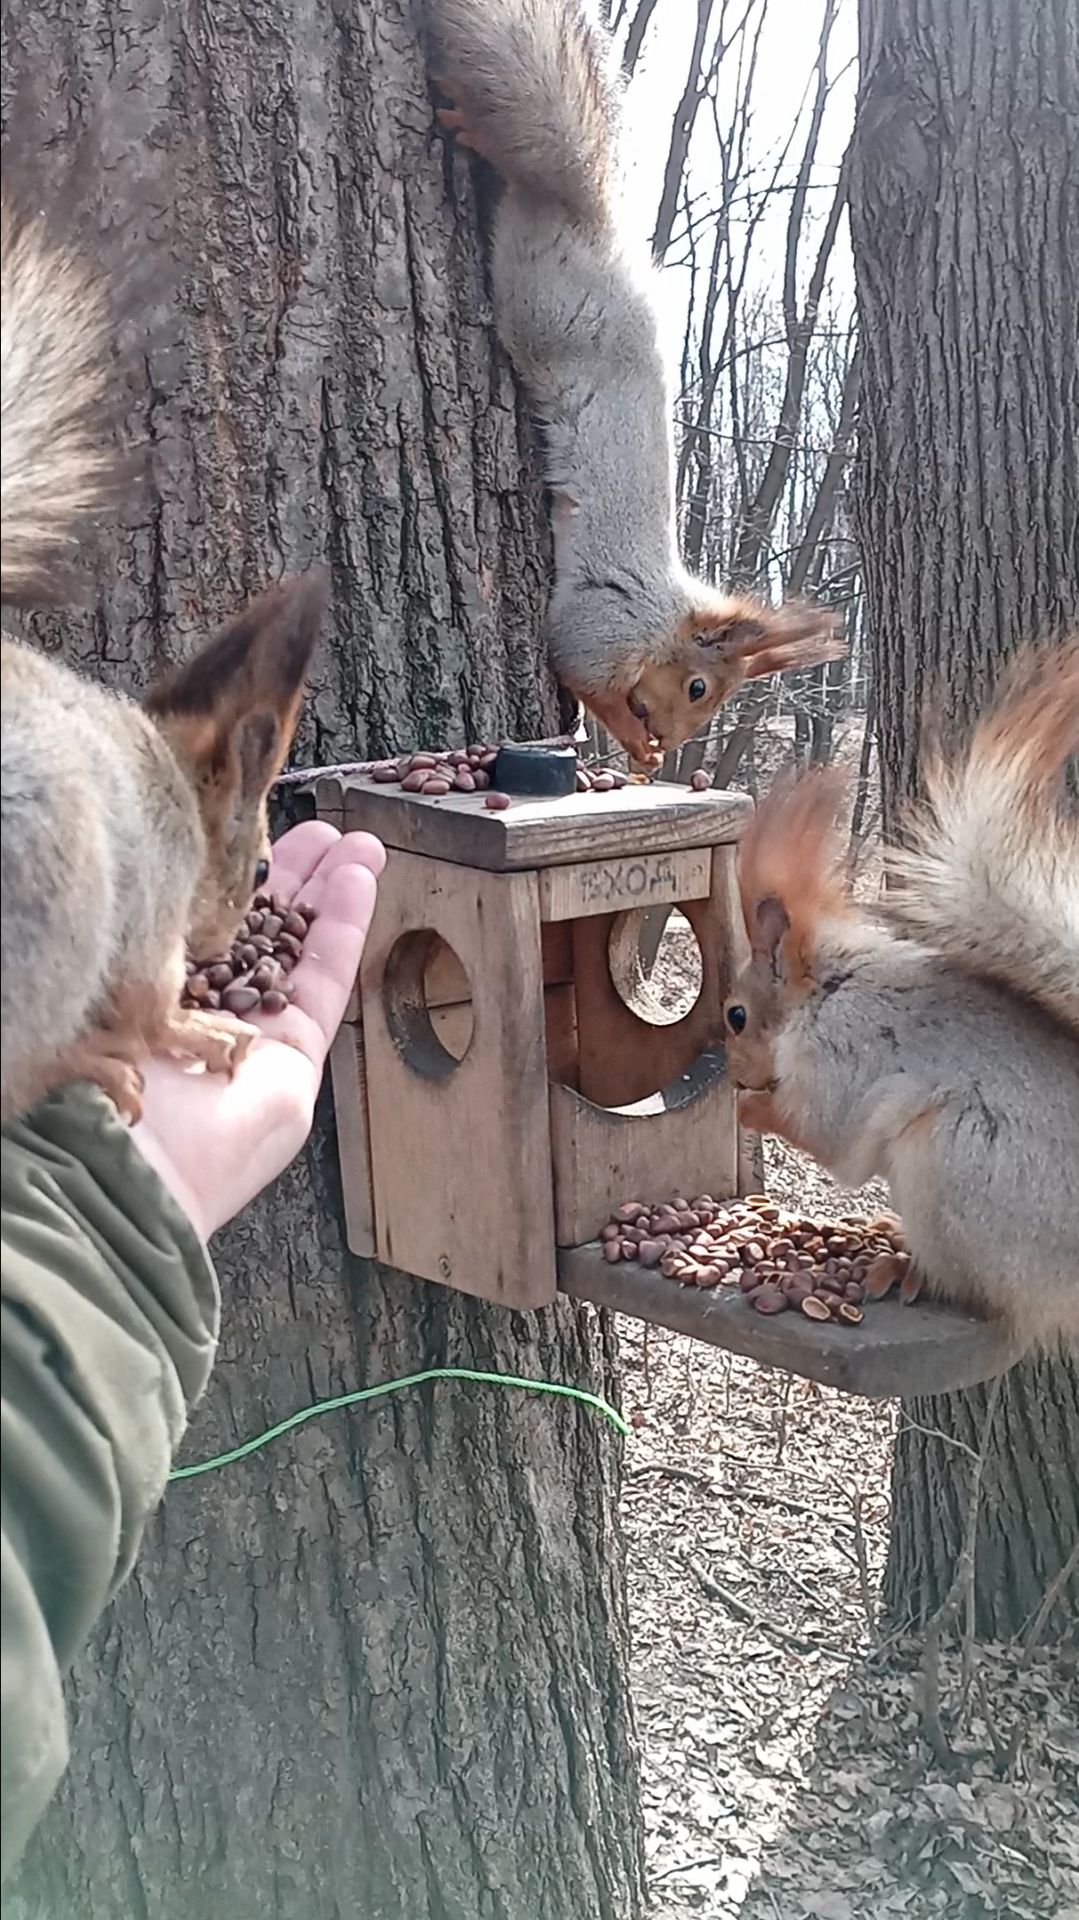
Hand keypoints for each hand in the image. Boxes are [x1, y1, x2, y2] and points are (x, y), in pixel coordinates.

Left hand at [132, 822, 384, 1240]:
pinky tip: (361, 879)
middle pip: (268, 933)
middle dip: (300, 878)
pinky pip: (327, 980)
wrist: (125, 1158)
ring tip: (359, 843)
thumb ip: (147, 934)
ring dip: (336, 894)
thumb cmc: (97, 1076)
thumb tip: (153, 876)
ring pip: (306, 950)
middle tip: (325, 830)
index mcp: (162, 995)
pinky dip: (346, 928)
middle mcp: (213, 1015)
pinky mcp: (298, 1057)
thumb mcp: (116, 980)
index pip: (214, 925)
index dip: (245, 878)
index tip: (265, 831)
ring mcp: (261, 1038)